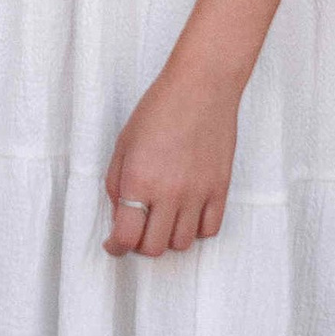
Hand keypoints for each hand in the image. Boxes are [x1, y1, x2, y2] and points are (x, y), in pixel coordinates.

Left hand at [101, 58, 241, 259]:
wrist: (201, 87)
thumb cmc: (159, 109)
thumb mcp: (123, 144)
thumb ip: (116, 183)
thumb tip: (119, 212)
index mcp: (139, 181)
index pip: (126, 236)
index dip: (116, 247)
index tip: (114, 245)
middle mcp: (169, 193)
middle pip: (154, 248)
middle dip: (139, 245)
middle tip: (136, 231)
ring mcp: (198, 194)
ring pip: (183, 244)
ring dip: (168, 239)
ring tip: (162, 221)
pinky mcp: (221, 189)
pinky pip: (210, 229)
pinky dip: (196, 230)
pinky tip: (187, 215)